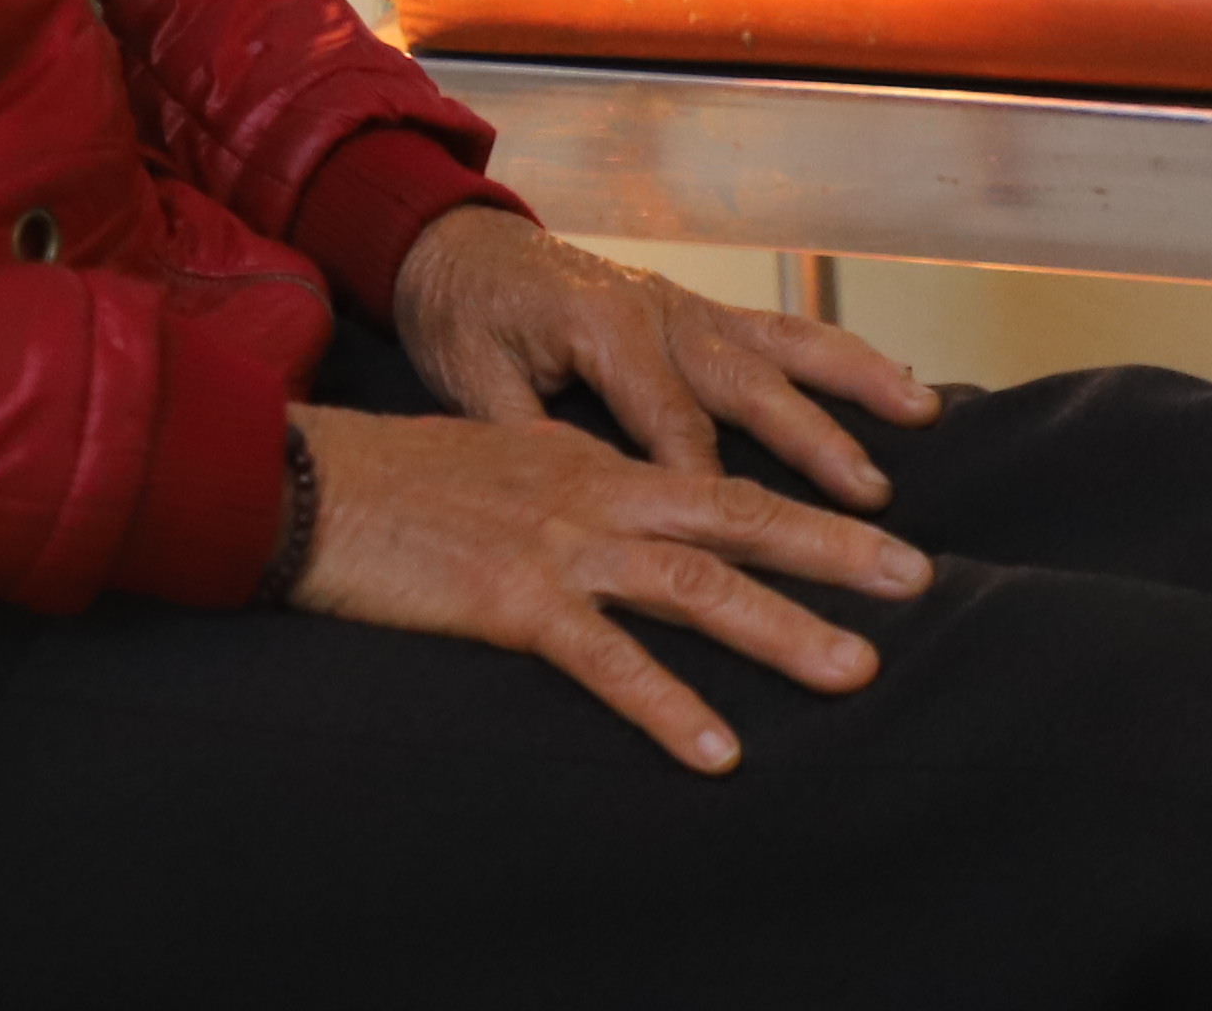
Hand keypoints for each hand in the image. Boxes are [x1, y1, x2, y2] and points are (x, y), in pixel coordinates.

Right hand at [286, 401, 926, 769]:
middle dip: (831, 546)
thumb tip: (611, 542)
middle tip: (916, 577)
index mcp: (584, 461)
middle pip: (733, 514)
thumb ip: (558, 496)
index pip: (712, 480)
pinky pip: (607, 660)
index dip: (795, 506)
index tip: (869, 529)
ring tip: (855, 671)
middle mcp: (587, 490)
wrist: (295, 479)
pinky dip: (669, 707)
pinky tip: (718, 751)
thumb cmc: (381, 483)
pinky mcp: (509, 596)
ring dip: (781, 627)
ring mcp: (554, 541)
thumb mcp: (489, 466)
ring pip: (694, 582)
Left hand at [398, 208, 938, 510]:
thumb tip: (569, 496)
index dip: (707, 488)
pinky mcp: (701, 310)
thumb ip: (525, 433)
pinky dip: (842, 354)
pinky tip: (900, 379)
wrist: (455, 243)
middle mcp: (660, 313)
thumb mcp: (470, 378)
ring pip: (783, 347)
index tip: (750, 550)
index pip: (669, 427)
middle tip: (871, 499)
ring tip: (921, 412)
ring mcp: (688, 307)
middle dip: (812, 442)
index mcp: (603, 331)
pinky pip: (781, 330)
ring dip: (855, 382)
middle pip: (748, 386)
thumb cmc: (463, 317)